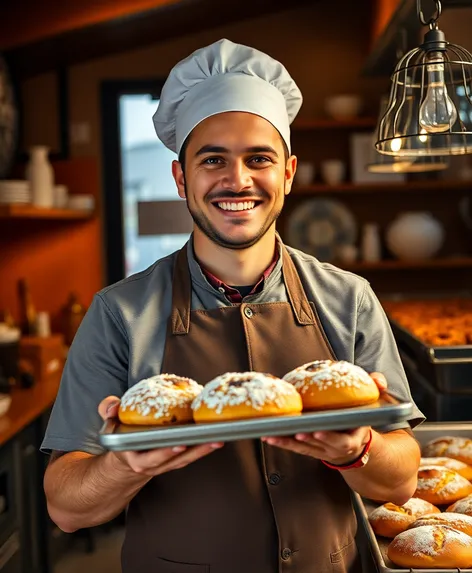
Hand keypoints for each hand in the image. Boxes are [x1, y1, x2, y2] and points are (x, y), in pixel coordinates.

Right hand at [99, 396, 222, 476]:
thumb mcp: (111, 423)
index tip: (179, 444)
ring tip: (219, 438)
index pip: (151, 457)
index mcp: (135, 457)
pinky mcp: (176, 460)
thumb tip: (113, 406)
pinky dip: (203, 447)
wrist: (126, 459)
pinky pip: (191, 455)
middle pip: (176, 459)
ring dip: (203, 449)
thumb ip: (108, 410)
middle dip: (194, 450)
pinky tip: (217, 437)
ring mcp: (166, 463)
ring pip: (187, 459)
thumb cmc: (122, 436)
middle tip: (209, 439)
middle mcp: (152, 464)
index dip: (165, 452)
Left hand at [261, 371, 386, 464]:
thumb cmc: (359, 417)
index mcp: (352, 438)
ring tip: (273, 434)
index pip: (342, 441)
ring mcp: (321, 450)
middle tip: (295, 432)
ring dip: (287, 441)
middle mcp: (335, 448)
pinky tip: (268, 435)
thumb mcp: (371, 404)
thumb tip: (377, 380)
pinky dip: (282, 442)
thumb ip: (375, 389)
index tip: (318, 432)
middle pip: (318, 446)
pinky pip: (294, 447)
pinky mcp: (309, 449)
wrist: (356, 442)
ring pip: (303, 448)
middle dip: (305, 440)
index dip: (329, 438)